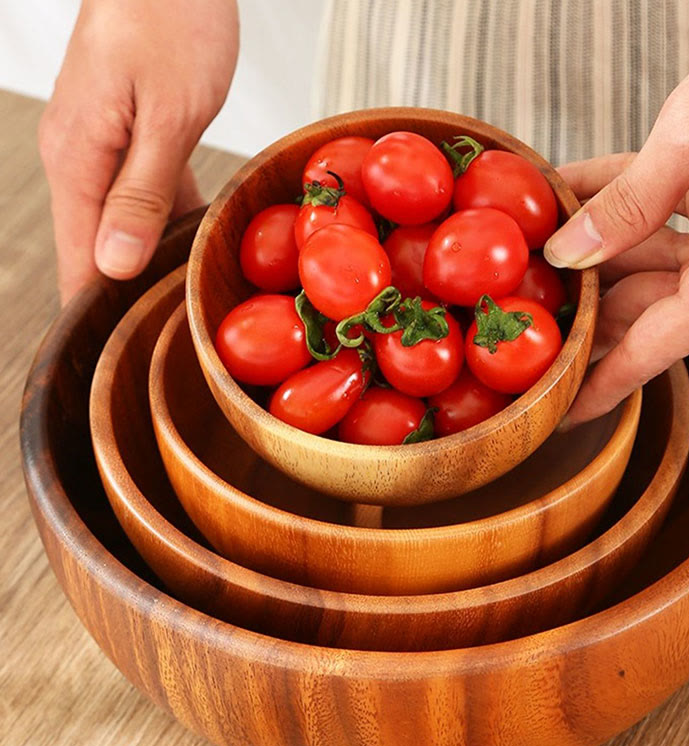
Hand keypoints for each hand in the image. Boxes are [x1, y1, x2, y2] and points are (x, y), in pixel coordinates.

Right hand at [39, 0, 238, 304]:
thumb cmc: (170, 21)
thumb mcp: (167, 115)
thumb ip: (139, 193)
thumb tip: (112, 263)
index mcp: (78, 163)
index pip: (79, 262)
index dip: (101, 313)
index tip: (127, 357)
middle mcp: (78, 161)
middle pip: (97, 251)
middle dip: (131, 294)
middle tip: (174, 334)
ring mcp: (100, 150)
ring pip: (122, 226)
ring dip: (153, 259)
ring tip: (190, 296)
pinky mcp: (125, 138)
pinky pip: (142, 196)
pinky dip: (167, 220)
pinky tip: (196, 237)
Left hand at [543, 19, 688, 425]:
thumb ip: (625, 205)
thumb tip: (568, 254)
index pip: (652, 352)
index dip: (599, 383)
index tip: (561, 409)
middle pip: (643, 306)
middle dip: (581, 287)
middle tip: (523, 281)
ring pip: (652, 264)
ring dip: (595, 239)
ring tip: (538, 220)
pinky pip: (675, 227)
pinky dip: (628, 207)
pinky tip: (574, 189)